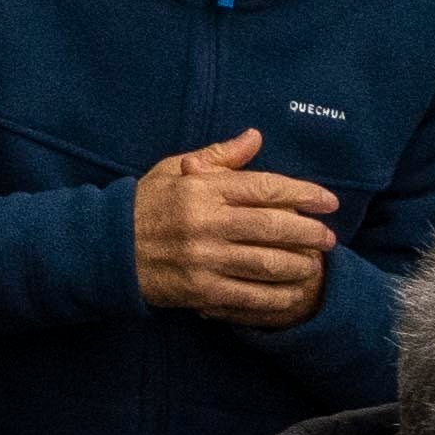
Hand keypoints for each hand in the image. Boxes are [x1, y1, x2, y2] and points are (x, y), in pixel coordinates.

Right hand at [134, 129, 348, 325]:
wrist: (106, 248)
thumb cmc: (146, 205)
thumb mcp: (175, 170)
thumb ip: (219, 156)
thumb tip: (255, 137)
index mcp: (203, 188)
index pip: (266, 187)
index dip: (304, 194)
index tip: (328, 202)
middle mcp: (206, 222)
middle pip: (273, 227)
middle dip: (309, 233)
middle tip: (329, 238)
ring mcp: (203, 258)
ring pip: (266, 263)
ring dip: (298, 265)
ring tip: (314, 264)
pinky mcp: (199, 290)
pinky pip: (248, 296)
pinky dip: (275, 297)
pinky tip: (290, 294)